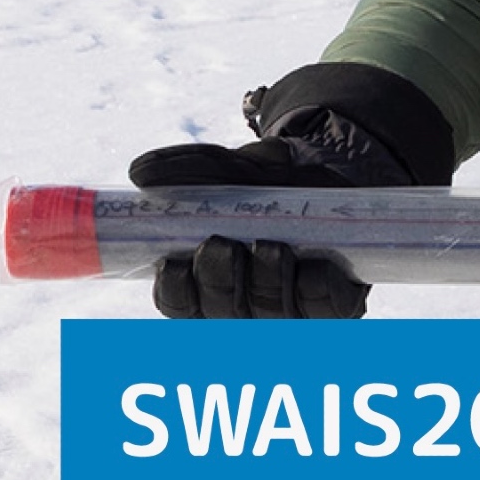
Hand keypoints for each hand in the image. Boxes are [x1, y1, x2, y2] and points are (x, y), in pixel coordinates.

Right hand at [128, 62, 453, 319]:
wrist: (336, 170)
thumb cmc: (272, 179)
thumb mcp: (233, 166)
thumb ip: (191, 167)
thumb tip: (141, 171)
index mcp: (209, 280)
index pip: (180, 305)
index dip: (175, 292)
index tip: (173, 262)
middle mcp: (247, 303)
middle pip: (223, 312)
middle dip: (220, 283)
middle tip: (222, 245)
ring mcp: (293, 307)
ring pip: (272, 313)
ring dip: (268, 283)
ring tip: (271, 246)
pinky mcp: (338, 302)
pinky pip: (326, 309)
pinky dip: (316, 289)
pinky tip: (313, 266)